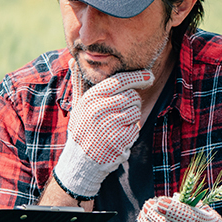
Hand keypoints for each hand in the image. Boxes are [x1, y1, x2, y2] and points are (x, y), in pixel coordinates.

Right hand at [51, 61, 153, 198]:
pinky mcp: (118, 139)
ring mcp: (108, 125)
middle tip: (120, 114)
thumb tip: (72, 60)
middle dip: (132, 104)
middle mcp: (98, 110)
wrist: (80, 161)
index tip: (149, 77)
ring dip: (131, 119)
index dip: (137, 77)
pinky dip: (131, 133)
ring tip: (117, 126)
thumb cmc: (82, 129)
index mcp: (90, 98)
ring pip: (135, 112)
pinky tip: (118, 138)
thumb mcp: (78, 105)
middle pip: (132, 96)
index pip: (119, 81)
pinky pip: (135, 128)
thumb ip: (78, 82)